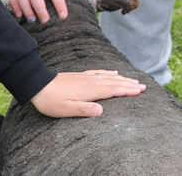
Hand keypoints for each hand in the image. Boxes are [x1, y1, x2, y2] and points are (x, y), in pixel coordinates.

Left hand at [30, 70, 145, 117]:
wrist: (38, 84)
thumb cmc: (51, 100)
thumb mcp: (65, 109)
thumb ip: (83, 109)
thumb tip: (102, 110)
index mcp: (89, 91)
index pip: (112, 90)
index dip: (127, 90)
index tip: (140, 91)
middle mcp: (90, 82)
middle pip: (114, 82)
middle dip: (129, 84)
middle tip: (143, 86)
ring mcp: (86, 77)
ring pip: (108, 77)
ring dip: (122, 78)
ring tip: (134, 80)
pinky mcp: (81, 75)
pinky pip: (99, 72)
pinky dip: (109, 72)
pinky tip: (114, 72)